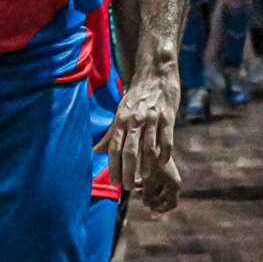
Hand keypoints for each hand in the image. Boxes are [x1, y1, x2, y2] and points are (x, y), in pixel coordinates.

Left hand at [95, 63, 179, 190]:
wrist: (155, 75)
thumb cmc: (136, 96)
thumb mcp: (120, 113)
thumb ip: (110, 134)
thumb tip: (95, 151)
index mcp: (121, 120)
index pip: (114, 147)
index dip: (113, 165)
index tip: (114, 181)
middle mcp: (134, 120)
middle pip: (129, 150)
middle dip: (127, 170)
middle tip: (127, 187)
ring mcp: (152, 119)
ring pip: (148, 147)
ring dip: (146, 165)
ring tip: (144, 178)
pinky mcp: (167, 117)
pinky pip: (166, 139)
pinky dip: (164, 153)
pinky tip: (162, 163)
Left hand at [139, 157, 181, 213]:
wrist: (154, 141)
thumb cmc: (151, 162)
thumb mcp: (149, 181)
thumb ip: (147, 195)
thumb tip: (146, 204)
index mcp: (174, 185)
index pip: (172, 204)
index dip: (161, 208)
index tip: (151, 208)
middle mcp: (174, 180)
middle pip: (164, 197)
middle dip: (152, 199)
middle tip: (141, 198)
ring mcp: (168, 175)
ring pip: (158, 189)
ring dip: (148, 192)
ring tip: (136, 189)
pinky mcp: (162, 168)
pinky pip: (156, 181)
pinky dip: (147, 183)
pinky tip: (137, 181)